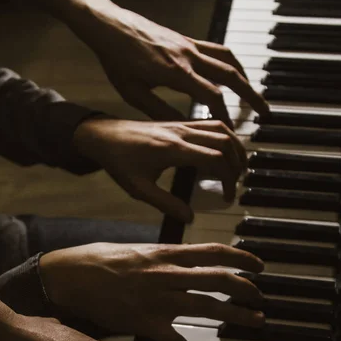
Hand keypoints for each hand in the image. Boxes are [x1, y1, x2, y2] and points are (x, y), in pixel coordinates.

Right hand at [40, 242, 264, 340]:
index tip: (258, 266)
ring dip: (235, 315)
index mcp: (164, 252)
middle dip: (245, 289)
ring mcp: (158, 299)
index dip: (241, 258)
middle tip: (259, 298)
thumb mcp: (133, 249)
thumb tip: (176, 259)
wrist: (68, 277)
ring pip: (207, 307)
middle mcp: (166, 274)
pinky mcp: (144, 323)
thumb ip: (158, 256)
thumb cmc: (95, 260)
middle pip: (218, 280)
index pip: (212, 252)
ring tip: (254, 322)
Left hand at [73, 118, 246, 220]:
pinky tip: (224, 153)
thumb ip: (165, 204)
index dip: (228, 179)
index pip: (215, 159)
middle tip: (236, 184)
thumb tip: (190, 218)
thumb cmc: (119, 162)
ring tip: (237, 169)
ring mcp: (181, 124)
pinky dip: (224, 137)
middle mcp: (181, 132)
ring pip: (221, 128)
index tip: (227, 197)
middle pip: (225, 141)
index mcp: (173, 149)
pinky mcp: (179, 122)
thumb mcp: (139, 189)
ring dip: (235, 147)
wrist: (102, 136)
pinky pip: (210, 124)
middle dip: (237, 164)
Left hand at [76, 5, 268, 124]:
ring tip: (254, 94)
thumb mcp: (134, 94)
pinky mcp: (186, 39)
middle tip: (266, 112)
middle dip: (251, 96)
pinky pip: (217, 49)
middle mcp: (188, 57)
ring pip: (229, 60)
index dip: (225, 116)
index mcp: (176, 73)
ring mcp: (189, 45)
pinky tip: (233, 74)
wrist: (108, 27)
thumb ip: (160, 112)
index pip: (213, 97)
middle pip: (231, 76)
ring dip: (246, 77)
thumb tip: (183, 128)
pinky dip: (231, 63)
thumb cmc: (117, 61)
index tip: (230, 132)